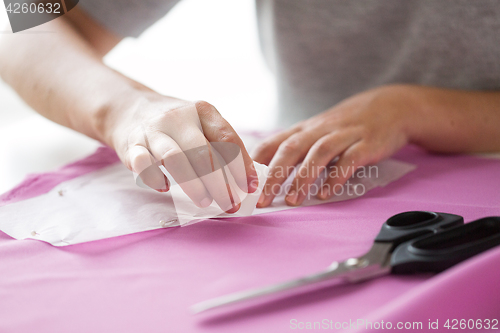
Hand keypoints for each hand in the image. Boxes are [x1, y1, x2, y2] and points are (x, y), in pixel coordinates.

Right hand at [102, 93, 257, 212]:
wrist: (129, 108)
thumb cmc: (175, 124)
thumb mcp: (200, 123)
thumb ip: (221, 145)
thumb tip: (246, 179)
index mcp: (202, 111)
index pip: (227, 139)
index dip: (242, 165)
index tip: (250, 187)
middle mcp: (178, 117)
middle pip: (204, 152)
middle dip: (221, 183)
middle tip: (230, 204)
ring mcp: (153, 130)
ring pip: (176, 159)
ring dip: (194, 185)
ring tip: (205, 202)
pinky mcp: (131, 145)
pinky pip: (143, 164)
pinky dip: (154, 178)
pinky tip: (165, 188)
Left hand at [253, 85, 417, 206]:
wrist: (390, 106)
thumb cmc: (345, 124)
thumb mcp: (316, 132)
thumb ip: (295, 150)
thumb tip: (267, 175)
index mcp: (303, 130)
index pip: (272, 143)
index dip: (255, 162)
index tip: (241, 183)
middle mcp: (319, 130)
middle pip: (291, 149)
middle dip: (274, 175)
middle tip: (262, 200)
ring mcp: (343, 135)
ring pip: (318, 154)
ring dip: (303, 178)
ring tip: (292, 200)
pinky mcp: (366, 143)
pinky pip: (349, 160)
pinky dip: (336, 176)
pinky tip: (326, 193)